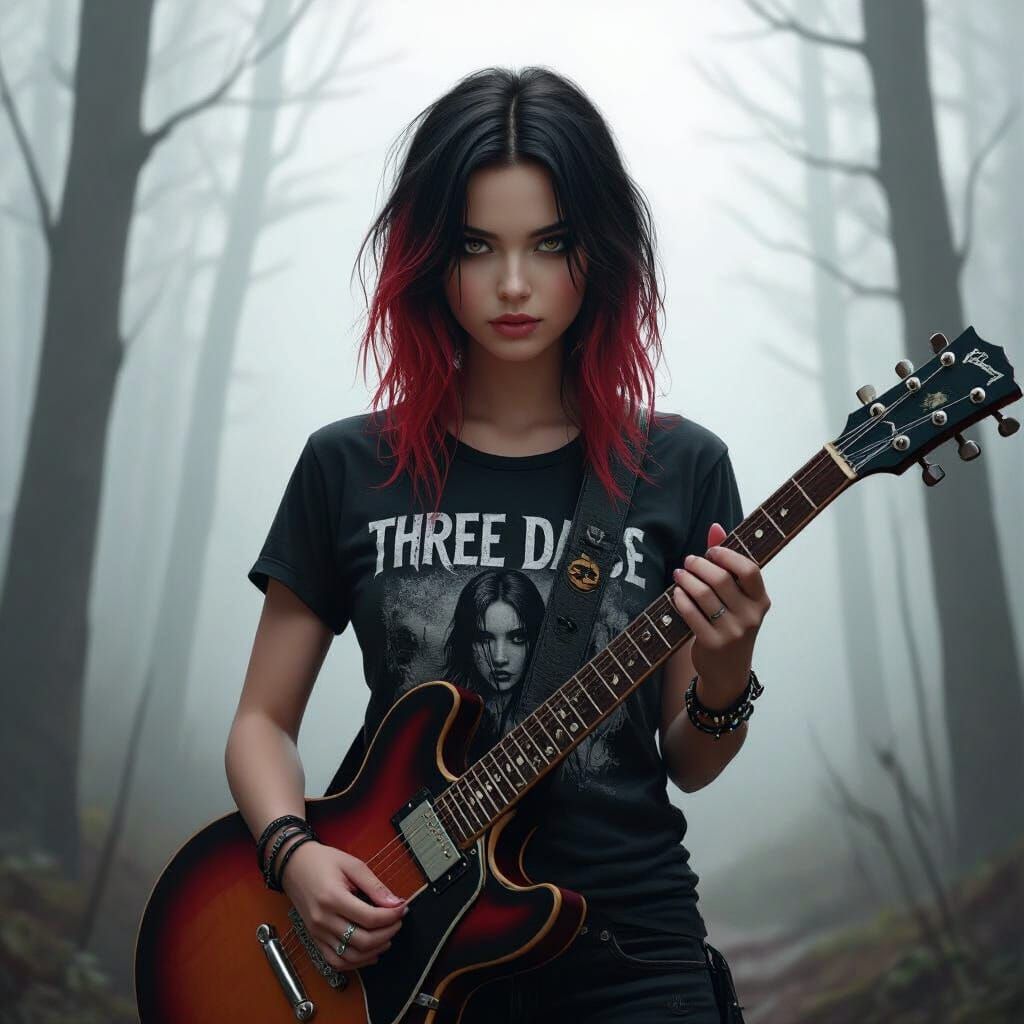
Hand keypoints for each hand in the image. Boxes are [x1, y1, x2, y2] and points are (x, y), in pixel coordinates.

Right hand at [280, 841, 408, 971]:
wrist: (293, 865)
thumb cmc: (323, 861)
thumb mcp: (352, 865)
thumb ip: (374, 886)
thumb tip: (396, 903)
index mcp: (333, 898)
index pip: (369, 918)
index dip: (391, 916)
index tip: (403, 908)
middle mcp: (323, 920)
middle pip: (362, 941)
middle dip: (387, 934)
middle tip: (398, 922)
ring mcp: (317, 933)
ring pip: (350, 956)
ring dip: (374, 951)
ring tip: (388, 937)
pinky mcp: (314, 939)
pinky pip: (336, 961)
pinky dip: (355, 962)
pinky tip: (370, 953)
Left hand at [670, 522, 770, 703]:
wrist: (727, 672)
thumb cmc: (731, 625)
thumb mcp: (737, 598)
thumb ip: (727, 562)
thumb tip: (715, 527)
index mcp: (760, 601)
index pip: (749, 570)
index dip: (727, 556)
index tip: (711, 551)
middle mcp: (750, 616)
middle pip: (721, 579)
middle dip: (700, 565)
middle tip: (688, 561)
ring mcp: (732, 632)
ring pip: (703, 595)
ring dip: (686, 579)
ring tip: (679, 574)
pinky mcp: (712, 643)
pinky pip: (691, 613)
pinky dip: (680, 599)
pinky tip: (676, 593)